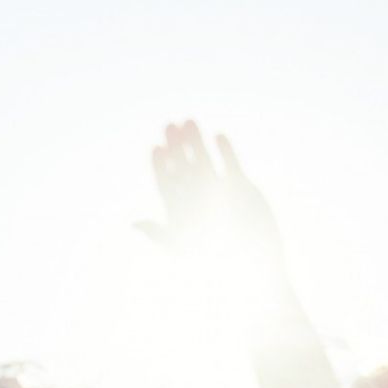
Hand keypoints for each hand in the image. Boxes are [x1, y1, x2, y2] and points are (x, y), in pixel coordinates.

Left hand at [137, 121, 282, 263]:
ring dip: (197, 142)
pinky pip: (230, 164)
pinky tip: (218, 136)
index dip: (161, 167)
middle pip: (183, 167)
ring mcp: (218, 190)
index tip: (156, 149)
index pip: (166, 183)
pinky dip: (224, 151)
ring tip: (189, 121)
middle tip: (169, 126)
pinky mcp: (240, 187)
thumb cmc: (216, 265)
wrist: (253, 266)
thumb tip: (135, 224)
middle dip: (175, 147)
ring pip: (204, 161)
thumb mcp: (184, 251)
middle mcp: (198, 197)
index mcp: (181, 211)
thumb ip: (161, 235)